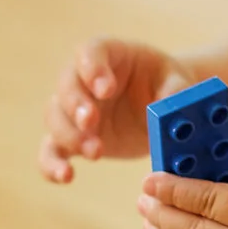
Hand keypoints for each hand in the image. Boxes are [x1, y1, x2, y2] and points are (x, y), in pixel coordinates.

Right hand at [39, 38, 195, 182]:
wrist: (159, 109)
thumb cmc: (165, 84)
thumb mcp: (176, 81)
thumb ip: (174, 90)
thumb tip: (171, 104)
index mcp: (108, 54)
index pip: (90, 52)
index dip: (92, 68)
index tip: (105, 89)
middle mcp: (82, 78)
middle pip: (66, 85)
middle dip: (75, 104)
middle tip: (91, 122)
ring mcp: (73, 109)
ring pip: (55, 117)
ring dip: (70, 135)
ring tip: (96, 153)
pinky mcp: (73, 138)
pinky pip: (51, 150)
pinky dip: (52, 164)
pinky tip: (65, 176)